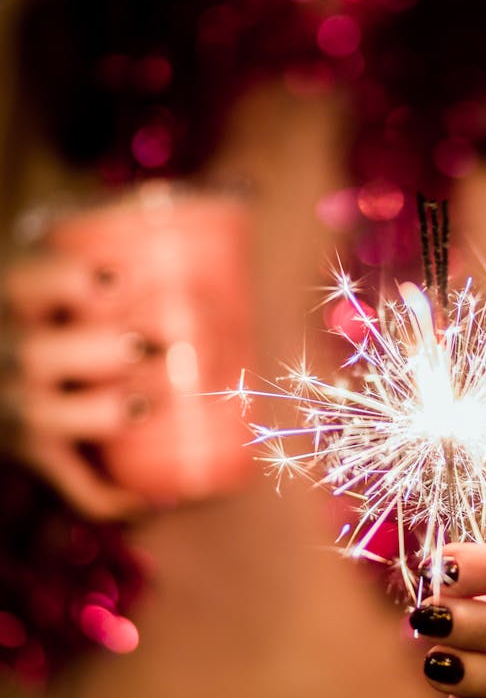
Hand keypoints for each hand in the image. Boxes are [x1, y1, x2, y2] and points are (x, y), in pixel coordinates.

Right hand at [0, 249, 148, 519]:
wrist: (13, 372)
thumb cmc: (74, 309)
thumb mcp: (79, 272)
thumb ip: (137, 243)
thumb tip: (248, 197)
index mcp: (18, 300)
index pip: (26, 283)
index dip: (65, 281)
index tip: (121, 278)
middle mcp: (7, 355)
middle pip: (39, 353)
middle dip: (102, 350)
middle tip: (160, 344)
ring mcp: (17, 409)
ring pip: (48, 419)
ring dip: (102, 414)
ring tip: (146, 402)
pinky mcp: (35, 455)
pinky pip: (69, 484)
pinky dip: (109, 497)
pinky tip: (149, 500)